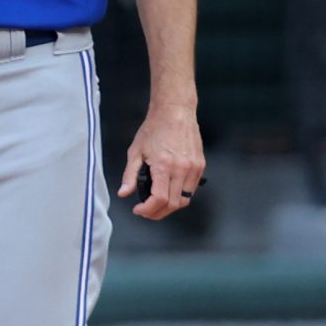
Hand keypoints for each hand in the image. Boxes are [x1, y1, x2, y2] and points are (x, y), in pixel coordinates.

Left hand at [115, 101, 203, 220]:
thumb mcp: (135, 152)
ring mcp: (194, 168)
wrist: (175, 113)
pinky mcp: (200, 165)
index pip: (160, 199)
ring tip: (156, 205)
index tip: (138, 210)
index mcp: (164, 166)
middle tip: (145, 211)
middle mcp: (182, 169)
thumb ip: (130, 175)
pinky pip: (192, 189)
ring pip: (186, 199)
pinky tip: (169, 193)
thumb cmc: (154, 129)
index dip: (148, 210)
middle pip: (174, 203)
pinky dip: (181, 196)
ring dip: (170, 207)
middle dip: (158, 212)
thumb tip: (124, 193)